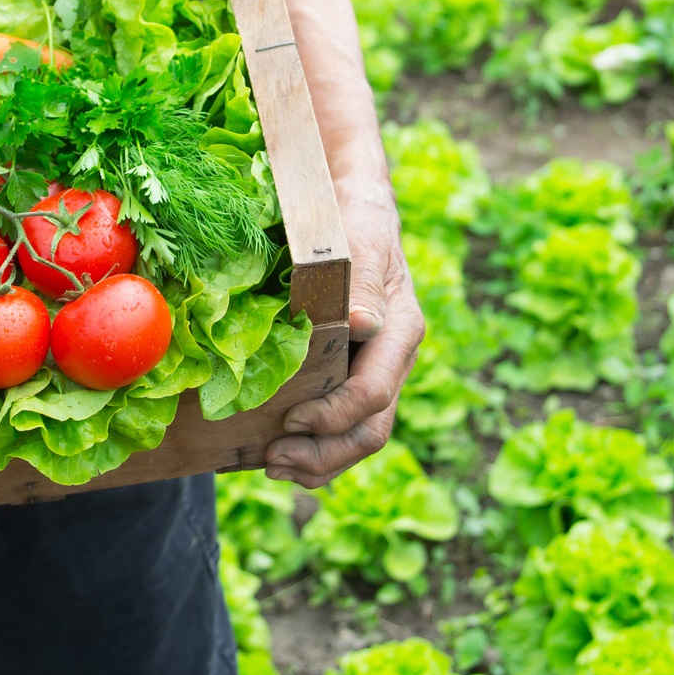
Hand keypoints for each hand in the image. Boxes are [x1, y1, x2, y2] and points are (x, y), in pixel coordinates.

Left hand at [265, 173, 422, 487]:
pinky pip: (340, 424)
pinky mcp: (349, 374)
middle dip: (324, 454)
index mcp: (400, 332)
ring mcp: (372, 371)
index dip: (333, 416)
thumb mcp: (360, 241)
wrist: (350, 209)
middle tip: (274, 460)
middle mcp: (390, 360)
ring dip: (317, 461)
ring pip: (357, 436)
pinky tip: (278, 453)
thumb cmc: (353, 220)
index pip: (374, 394)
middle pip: (370, 430)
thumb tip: (363, 325)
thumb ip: (364, 283)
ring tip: (273, 466)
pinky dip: (313, 446)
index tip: (290, 420)